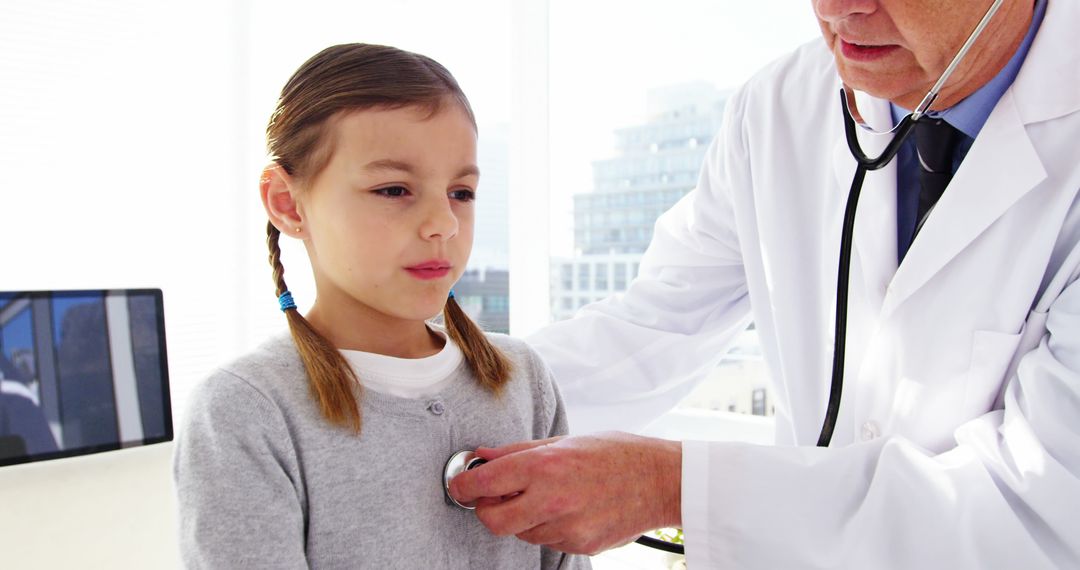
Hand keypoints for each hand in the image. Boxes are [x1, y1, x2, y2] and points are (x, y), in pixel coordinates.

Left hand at [447, 431, 681, 555]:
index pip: (484, 483)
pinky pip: (547, 541)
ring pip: (520, 532)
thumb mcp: (564, 441)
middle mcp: (551, 499)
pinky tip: (567, 508)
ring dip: (521, 517)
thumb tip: (483, 455)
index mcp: (545, 466)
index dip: (463, 484)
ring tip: (545, 496)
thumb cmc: (616, 454)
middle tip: (493, 495)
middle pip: (492, 520)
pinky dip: (546, 527)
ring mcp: (566, 527)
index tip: (460, 483)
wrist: (661, 481)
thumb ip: (518, 452)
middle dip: (485, 509)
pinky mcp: (579, 545)